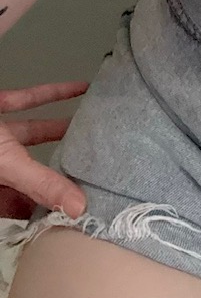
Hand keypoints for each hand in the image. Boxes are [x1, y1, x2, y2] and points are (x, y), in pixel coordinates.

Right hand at [0, 80, 90, 220]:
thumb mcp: (5, 163)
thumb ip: (39, 183)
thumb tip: (80, 209)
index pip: (19, 206)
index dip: (44, 208)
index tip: (79, 208)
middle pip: (29, 172)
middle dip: (57, 170)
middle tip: (94, 169)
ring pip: (31, 134)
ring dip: (60, 128)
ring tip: (94, 130)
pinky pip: (26, 100)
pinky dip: (53, 94)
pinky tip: (81, 88)